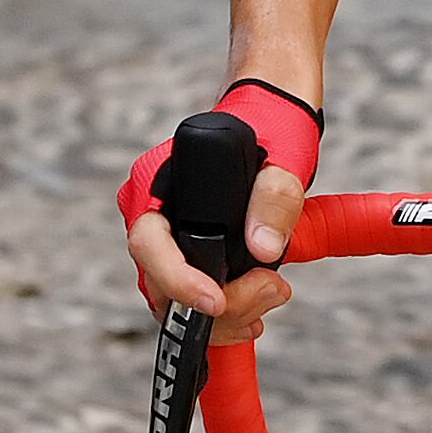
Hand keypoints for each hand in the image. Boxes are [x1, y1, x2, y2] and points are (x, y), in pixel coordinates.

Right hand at [120, 81, 321, 343]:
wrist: (273, 119)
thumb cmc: (272, 128)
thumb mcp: (283, 155)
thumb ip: (276, 198)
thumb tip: (264, 249)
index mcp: (157, 181)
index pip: (148, 244)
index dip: (178, 280)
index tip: (216, 299)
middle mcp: (152, 214)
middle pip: (162, 285)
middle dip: (219, 304)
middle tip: (273, 289)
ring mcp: (167, 239)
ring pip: (177, 301)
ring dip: (227, 313)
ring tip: (275, 293)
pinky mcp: (186, 255)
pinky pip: (191, 299)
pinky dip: (225, 313)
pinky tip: (257, 309)